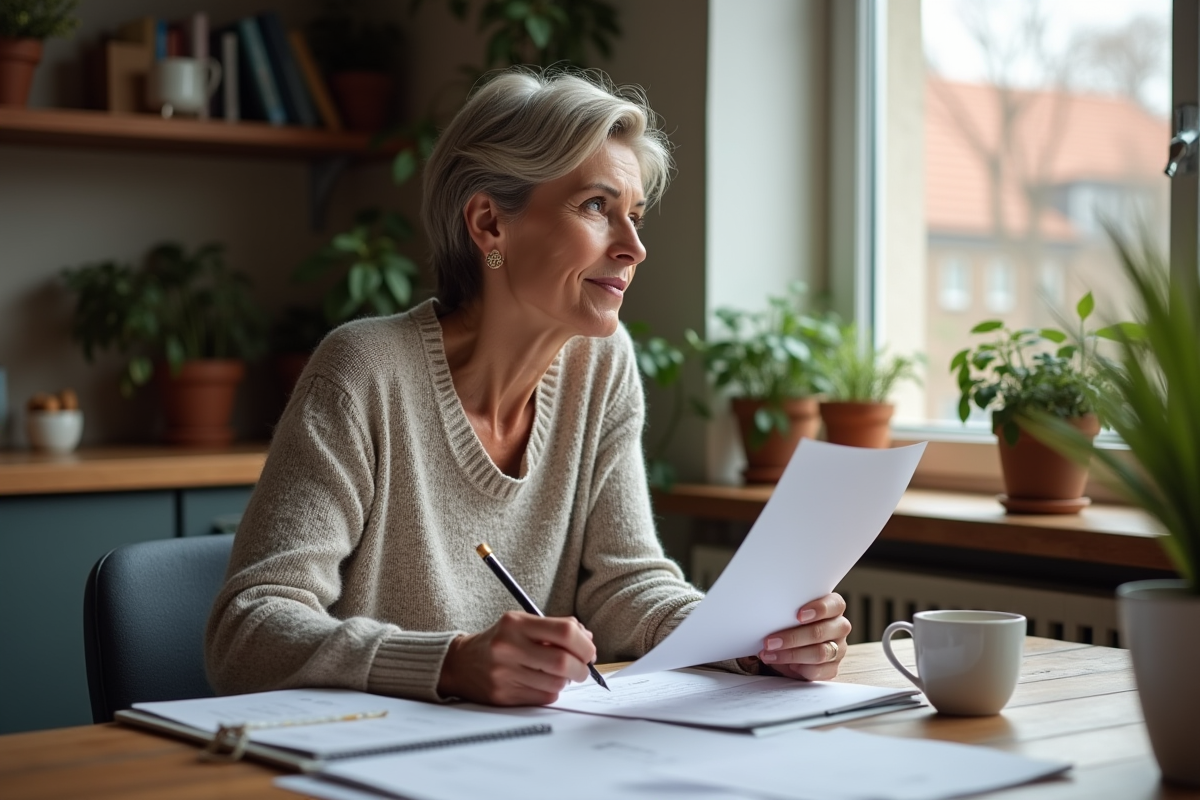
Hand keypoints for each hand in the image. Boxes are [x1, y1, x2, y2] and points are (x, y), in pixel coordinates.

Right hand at [437, 611, 596, 704]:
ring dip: (565, 681)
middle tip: (583, 669)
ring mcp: (504, 674)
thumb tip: (588, 639)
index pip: (565, 632)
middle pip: (563, 662)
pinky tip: (541, 683)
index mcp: (516, 624)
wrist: (459, 664)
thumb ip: (555, 628)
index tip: (589, 651)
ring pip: (555, 683)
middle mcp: (509, 647)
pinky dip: (551, 692)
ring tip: (558, 675)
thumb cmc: (499, 641)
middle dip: (581, 668)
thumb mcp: (521, 624)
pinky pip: (543, 697)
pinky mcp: (503, 696)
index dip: (585, 644)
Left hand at [756, 593, 849, 680]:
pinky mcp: (832, 668)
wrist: (790, 645)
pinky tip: (785, 665)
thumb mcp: (790, 613)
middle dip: (793, 637)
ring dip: (791, 655)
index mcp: (834, 607)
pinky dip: (799, 669)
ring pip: (820, 653)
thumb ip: (788, 611)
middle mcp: (839, 627)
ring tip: (770, 654)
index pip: (835, 605)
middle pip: (821, 631)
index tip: (798, 615)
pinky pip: (818, 671)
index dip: (819, 609)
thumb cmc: (791, 623)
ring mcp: (838, 649)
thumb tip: (768, 615)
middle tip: (770, 641)